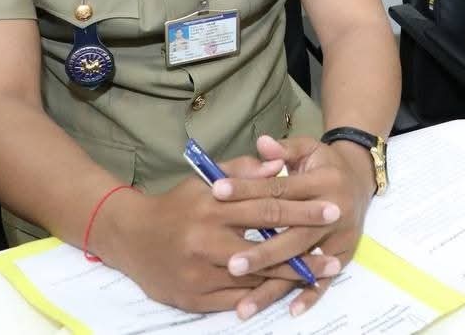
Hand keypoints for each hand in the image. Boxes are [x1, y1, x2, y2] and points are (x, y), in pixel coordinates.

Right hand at [96, 154, 344, 313]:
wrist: (130, 237)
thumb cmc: (176, 204)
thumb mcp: (204, 179)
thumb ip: (243, 171)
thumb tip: (278, 165)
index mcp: (213, 205)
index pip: (266, 207)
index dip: (302, 211)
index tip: (331, 210)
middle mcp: (206, 239)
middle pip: (265, 246)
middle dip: (304, 253)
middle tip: (334, 256)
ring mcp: (199, 272)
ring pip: (254, 278)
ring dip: (289, 278)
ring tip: (320, 275)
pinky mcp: (193, 297)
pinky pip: (235, 299)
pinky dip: (261, 296)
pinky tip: (285, 293)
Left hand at [220, 135, 374, 318]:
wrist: (360, 178)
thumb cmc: (325, 163)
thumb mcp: (308, 148)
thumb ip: (283, 149)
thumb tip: (262, 143)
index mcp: (323, 182)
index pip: (279, 190)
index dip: (248, 190)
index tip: (216, 194)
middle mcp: (333, 212)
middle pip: (292, 235)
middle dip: (261, 252)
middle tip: (231, 264)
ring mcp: (339, 237)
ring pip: (303, 264)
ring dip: (274, 286)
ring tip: (245, 305)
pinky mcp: (343, 254)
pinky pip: (326, 280)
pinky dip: (310, 296)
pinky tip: (290, 311)